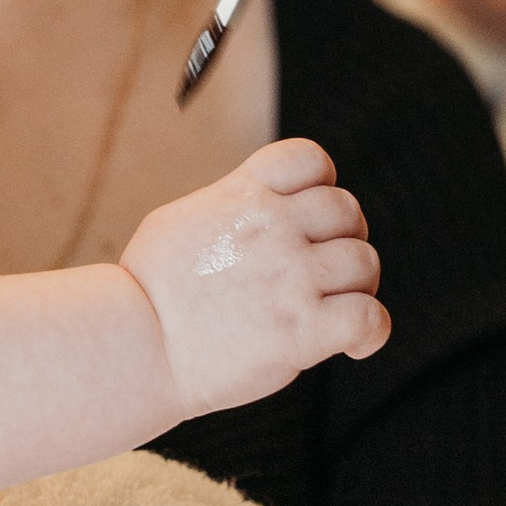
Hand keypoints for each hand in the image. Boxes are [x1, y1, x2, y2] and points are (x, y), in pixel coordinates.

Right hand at [122, 139, 386, 414]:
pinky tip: (353, 347)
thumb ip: (229, 209)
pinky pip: (370, 317)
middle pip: (347, 212)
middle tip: (325, 275)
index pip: (311, 159)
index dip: (322, 185)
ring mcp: (291, 277)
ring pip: (365, 262)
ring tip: (335, 310)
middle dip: (343, 240)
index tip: (310, 218)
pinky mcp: (302, 330)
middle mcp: (273, 227)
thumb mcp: (182, 222)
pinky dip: (372, 332)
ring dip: (359, 286)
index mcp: (243, 195)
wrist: (133, 346)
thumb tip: (254, 207)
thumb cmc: (146, 293)